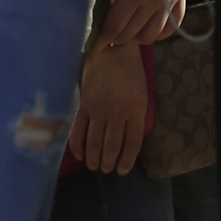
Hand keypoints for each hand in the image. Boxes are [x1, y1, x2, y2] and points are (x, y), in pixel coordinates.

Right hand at [69, 39, 150, 176]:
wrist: (112, 50)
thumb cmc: (131, 71)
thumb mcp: (141, 94)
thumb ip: (136, 117)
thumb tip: (128, 141)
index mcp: (136, 109)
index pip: (132, 143)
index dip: (127, 160)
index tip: (122, 171)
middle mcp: (117, 113)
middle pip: (112, 146)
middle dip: (109, 162)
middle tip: (106, 170)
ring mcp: (99, 110)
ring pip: (95, 142)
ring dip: (94, 158)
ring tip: (94, 166)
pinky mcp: (84, 105)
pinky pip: (79, 130)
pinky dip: (78, 146)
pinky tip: (79, 155)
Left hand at [96, 0, 188, 47]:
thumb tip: (104, 9)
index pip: (114, 28)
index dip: (100, 43)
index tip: (89, 53)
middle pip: (131, 34)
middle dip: (115, 38)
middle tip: (104, 34)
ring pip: (153, 34)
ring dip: (136, 36)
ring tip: (125, 29)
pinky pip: (173, 25)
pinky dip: (159, 31)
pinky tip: (147, 26)